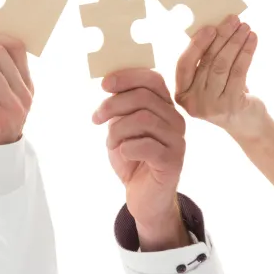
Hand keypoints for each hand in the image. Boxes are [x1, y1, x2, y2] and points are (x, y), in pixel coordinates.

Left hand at [92, 68, 187, 249]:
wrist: (142, 196)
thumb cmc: (132, 158)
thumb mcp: (123, 127)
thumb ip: (122, 106)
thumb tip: (109, 83)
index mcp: (165, 107)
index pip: (153, 79)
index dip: (128, 77)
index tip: (104, 85)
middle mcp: (176, 120)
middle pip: (143, 97)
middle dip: (113, 105)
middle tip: (96, 118)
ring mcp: (177, 140)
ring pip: (142, 119)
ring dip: (117, 131)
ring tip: (111, 143)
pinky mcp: (173, 161)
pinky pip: (146, 146)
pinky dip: (126, 148)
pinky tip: (123, 154)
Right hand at [174, 16, 263, 134]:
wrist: (246, 123)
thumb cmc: (225, 95)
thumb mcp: (209, 81)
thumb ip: (205, 61)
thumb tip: (215, 27)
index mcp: (181, 94)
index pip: (184, 65)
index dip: (196, 44)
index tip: (210, 27)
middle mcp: (193, 102)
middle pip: (207, 61)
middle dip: (222, 37)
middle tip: (233, 20)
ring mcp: (212, 106)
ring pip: (223, 65)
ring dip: (236, 42)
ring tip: (245, 27)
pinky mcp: (231, 105)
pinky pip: (239, 72)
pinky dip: (246, 52)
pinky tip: (252, 40)